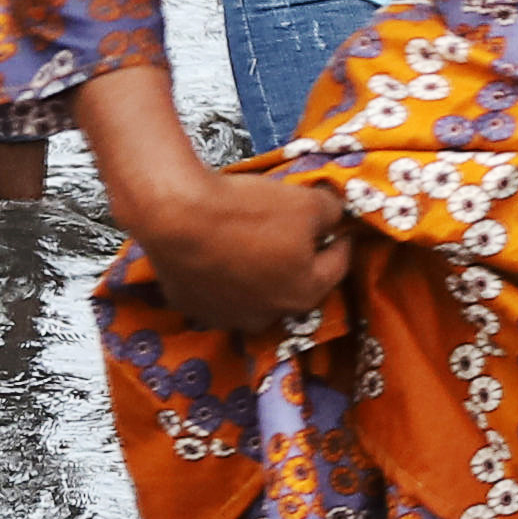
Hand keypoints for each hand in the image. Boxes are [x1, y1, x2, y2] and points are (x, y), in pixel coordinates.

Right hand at [133, 164, 352, 336]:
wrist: (176, 218)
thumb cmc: (248, 212)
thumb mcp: (305, 202)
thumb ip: (329, 211)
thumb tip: (332, 214)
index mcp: (304, 292)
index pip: (337, 266)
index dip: (341, 241)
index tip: (340, 229)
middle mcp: (269, 315)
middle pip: (294, 283)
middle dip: (299, 260)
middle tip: (293, 233)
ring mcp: (227, 316)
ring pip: (254, 291)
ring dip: (258, 271)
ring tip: (251, 241)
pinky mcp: (193, 306)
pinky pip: (216, 290)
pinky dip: (221, 273)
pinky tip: (216, 250)